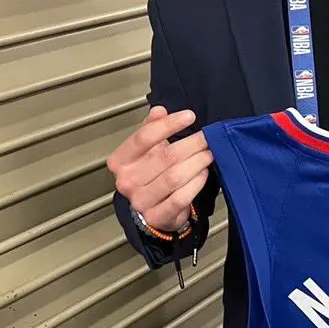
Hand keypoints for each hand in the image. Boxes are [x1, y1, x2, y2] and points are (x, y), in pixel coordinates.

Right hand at [107, 106, 213, 232]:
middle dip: (191, 144)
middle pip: (164, 157)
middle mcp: (126, 181)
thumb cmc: (150, 175)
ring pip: (174, 177)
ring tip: (208, 154)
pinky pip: (181, 197)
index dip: (169, 124)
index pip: (144, 137)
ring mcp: (140, 201)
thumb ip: (151, 128)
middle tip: (207, 138)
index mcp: (120, 161)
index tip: (190, 116)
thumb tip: (159, 111)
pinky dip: (196, 183)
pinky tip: (203, 173)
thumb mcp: (147, 149)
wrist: (152, 210)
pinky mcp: (157, 216)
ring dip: (196, 162)